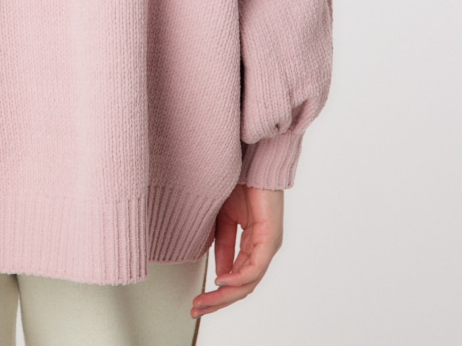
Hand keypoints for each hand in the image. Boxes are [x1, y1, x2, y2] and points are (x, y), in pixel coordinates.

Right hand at [190, 184, 283, 319]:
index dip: (216, 293)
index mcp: (253, 244)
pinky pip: (255, 267)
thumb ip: (223, 245)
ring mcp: (268, 245)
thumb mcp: (224, 219)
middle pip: (242, 286)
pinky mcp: (270, 238)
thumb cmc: (241, 182)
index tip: (197, 301)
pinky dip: (237, 277)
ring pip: (248, 282)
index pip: (237, 277)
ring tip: (205, 301)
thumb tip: (219, 272)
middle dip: (217, 301)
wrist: (252, 159)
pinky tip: (221, 280)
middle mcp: (263, 248)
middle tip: (197, 308)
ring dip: (224, 295)